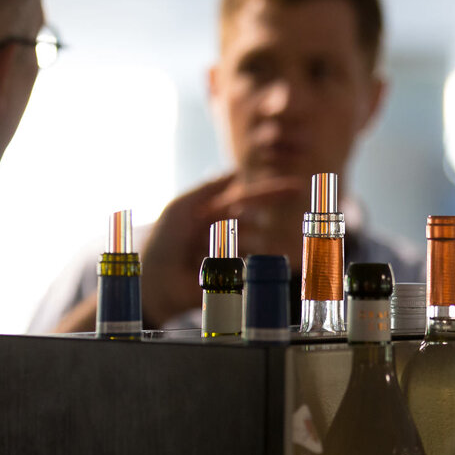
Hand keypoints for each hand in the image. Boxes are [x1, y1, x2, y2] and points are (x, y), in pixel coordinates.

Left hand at [140, 172, 305, 327]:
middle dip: (239, 229)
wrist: (155, 282)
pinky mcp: (235, 277)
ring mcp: (233, 255)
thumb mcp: (181, 207)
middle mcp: (228, 232)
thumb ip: (209, 187)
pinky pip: (251, 268)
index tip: (299, 188)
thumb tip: (236, 172)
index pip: (252, 198)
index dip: (275, 192)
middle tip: (205, 240)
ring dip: (232, 248)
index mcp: (217, 213)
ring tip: (200, 258)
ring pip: (253, 245)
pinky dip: (237, 266)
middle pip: (254, 222)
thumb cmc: (163, 242)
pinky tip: (212, 270)